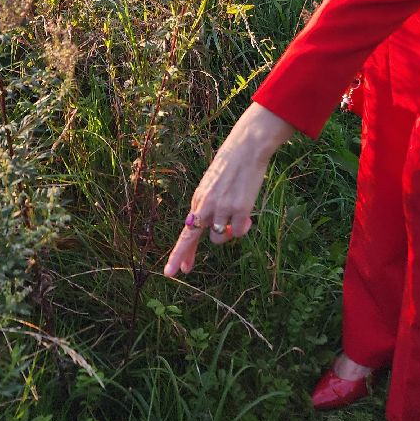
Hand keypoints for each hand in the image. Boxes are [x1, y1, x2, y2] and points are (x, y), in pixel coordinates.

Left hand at [163, 102, 296, 277]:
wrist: (246, 149)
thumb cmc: (231, 166)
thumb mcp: (213, 186)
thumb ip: (208, 207)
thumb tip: (214, 231)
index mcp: (198, 199)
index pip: (186, 230)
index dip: (180, 252)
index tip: (172, 271)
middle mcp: (206, 205)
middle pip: (191, 237)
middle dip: (184, 255)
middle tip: (183, 271)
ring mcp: (222, 208)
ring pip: (220, 238)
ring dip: (227, 234)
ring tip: (236, 217)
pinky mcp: (240, 209)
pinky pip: (239, 232)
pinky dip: (243, 228)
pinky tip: (247, 216)